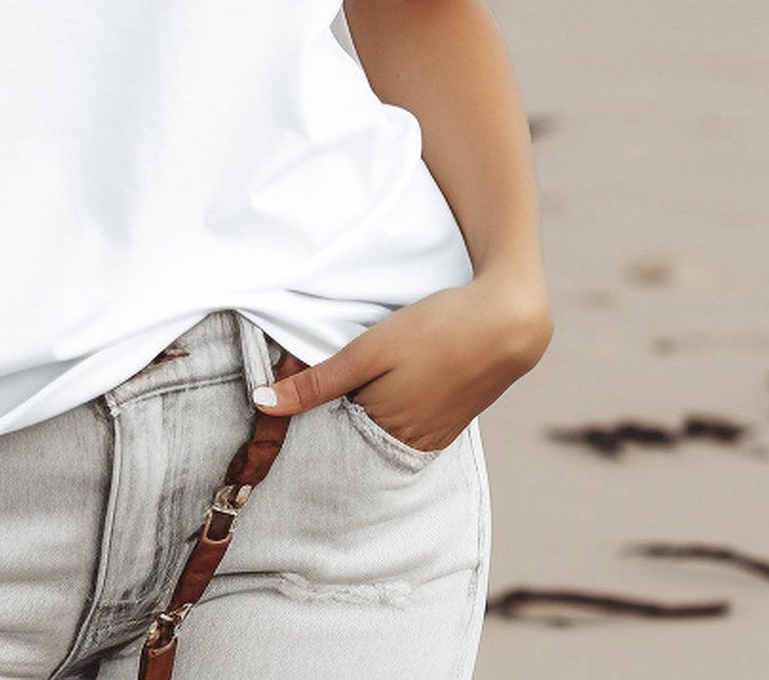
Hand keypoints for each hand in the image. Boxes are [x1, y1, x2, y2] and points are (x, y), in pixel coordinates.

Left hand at [251, 275, 552, 451]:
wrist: (506, 322)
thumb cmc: (434, 331)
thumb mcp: (367, 350)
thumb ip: (316, 381)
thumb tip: (262, 405)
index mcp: (383, 432)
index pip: (327, 436)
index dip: (307, 411)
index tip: (288, 387)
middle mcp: (408, 445)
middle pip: (353, 435)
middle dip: (334, 413)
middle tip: (324, 374)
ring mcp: (433, 437)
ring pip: (379, 429)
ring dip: (363, 407)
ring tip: (362, 373)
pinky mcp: (449, 424)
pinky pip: (407, 424)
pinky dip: (390, 407)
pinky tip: (391, 380)